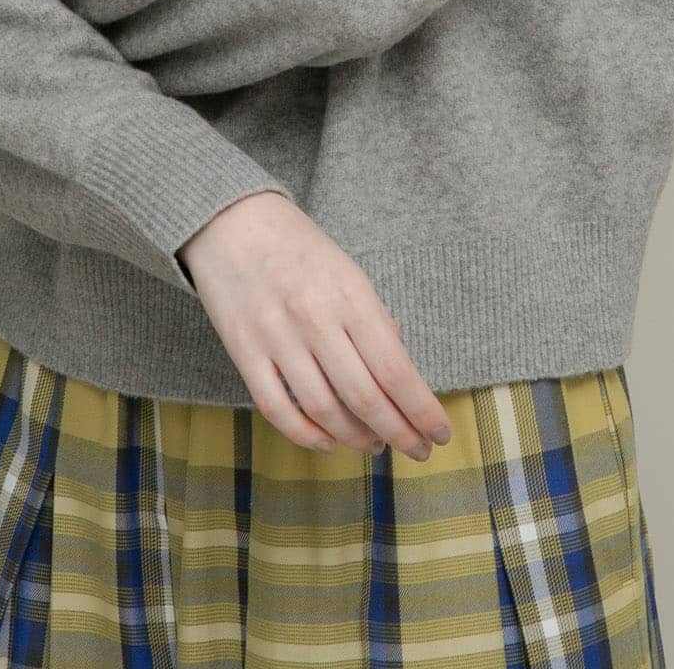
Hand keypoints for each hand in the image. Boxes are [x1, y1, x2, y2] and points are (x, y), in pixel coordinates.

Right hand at [177, 191, 453, 459]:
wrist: (233, 222)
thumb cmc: (301, 249)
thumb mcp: (350, 273)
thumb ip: (376, 322)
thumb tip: (401, 378)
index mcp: (351, 295)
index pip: (395, 369)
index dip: (421, 411)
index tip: (440, 434)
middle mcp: (316, 318)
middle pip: (365, 397)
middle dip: (399, 433)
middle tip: (417, 451)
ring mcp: (277, 337)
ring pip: (324, 410)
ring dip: (357, 438)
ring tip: (376, 446)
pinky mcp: (243, 352)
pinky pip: (278, 409)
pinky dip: (307, 435)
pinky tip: (328, 443)